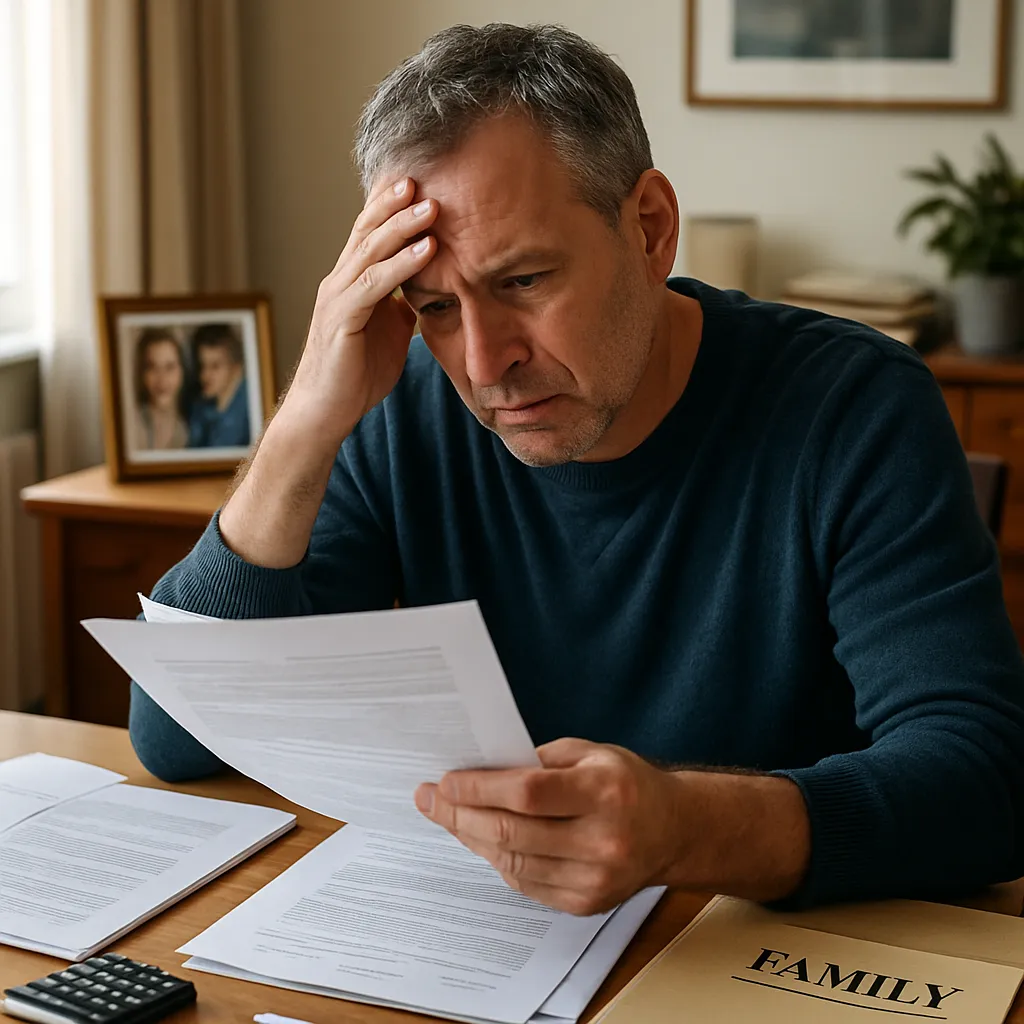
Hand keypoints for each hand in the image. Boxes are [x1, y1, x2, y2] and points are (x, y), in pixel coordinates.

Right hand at [281, 176, 438, 441]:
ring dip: (402, 226)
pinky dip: (402, 265)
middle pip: (367, 231)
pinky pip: (375, 286)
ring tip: (430, 205)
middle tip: (423, 175)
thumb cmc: (355, 375)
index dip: (390, 205)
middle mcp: (339, 282)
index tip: (417, 179)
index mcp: (351, 282)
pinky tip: (427, 250)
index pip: (369, 233)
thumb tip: (428, 292)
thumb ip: (404, 307)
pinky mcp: (342, 320)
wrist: (325, 413)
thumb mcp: (389, 333)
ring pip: (370, 251)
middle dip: (395, 202)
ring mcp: (338, 299)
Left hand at [414, 738, 686, 915]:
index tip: (445, 780)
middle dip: (460, 814)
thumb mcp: (589, 753)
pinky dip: (497, 860)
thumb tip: (479, 771)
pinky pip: (525, 883)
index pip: (527, 794)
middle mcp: (602, 839)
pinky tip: (481, 839)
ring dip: (471, 838)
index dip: (479, 788)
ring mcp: (594, 878)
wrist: (673, 829)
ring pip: (512, 862)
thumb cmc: (626, 783)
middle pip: (512, 832)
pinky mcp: (586, 902)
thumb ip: (537, 762)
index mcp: (604, 792)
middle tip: (430, 799)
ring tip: (448, 816)